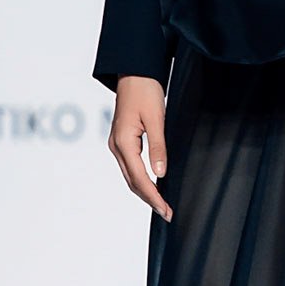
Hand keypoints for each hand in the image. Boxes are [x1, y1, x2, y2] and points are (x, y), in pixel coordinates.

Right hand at [108, 76, 172, 219]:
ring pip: (130, 176)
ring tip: (161, 205)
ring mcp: (117, 144)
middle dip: (150, 199)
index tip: (166, 210)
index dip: (154, 197)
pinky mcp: (122, 140)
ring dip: (145, 192)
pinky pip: (130, 166)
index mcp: (123, 142)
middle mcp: (116, 146)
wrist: (134, 71)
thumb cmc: (145, 91)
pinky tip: (152, 184)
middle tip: (167, 214)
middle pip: (132, 182)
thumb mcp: (156, 119)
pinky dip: (141, 179)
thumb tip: (160, 173)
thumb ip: (158, 147)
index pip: (140, 178)